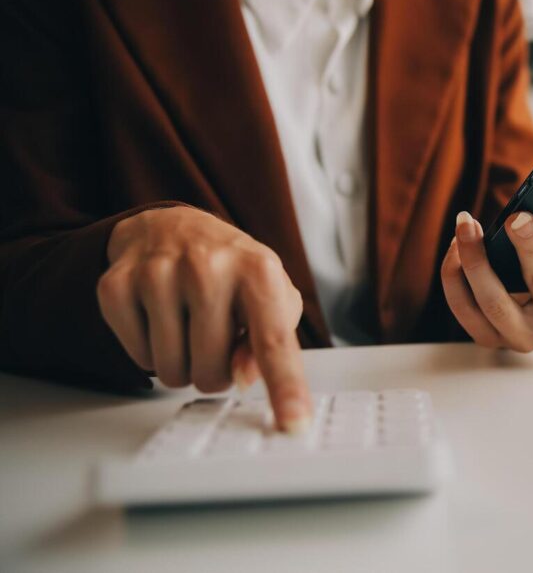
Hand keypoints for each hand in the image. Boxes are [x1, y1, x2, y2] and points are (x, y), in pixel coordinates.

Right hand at [96, 207, 310, 432]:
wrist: (172, 227)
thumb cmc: (231, 270)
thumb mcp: (270, 297)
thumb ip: (271, 341)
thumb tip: (245, 375)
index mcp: (259, 270)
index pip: (274, 341)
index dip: (286, 387)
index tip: (295, 424)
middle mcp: (208, 266)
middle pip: (213, 372)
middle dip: (215, 369)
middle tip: (214, 336)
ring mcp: (158, 273)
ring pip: (172, 371)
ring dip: (182, 362)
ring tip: (188, 325)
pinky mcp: (116, 285)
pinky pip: (137, 358)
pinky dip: (148, 349)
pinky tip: (159, 316)